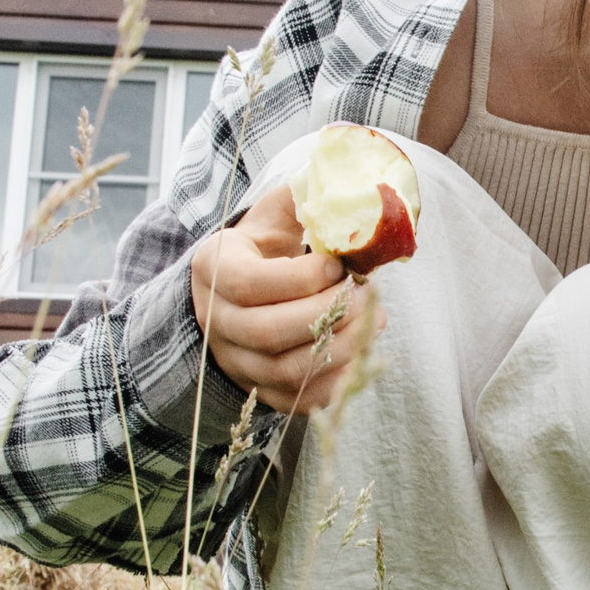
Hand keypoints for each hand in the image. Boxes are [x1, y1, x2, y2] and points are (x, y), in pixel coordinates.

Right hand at [189, 182, 381, 413]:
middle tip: (368, 295)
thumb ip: (302, 202)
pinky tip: (362, 354)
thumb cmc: (261, 250)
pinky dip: (334, 382)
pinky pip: (297, 400)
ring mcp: (237, 361)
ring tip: (375, 321)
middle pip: (268, 331)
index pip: (250, 284)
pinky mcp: (261, 389)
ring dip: (339, 347)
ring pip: (286, 369)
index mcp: (215, 271)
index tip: (340, 265)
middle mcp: (217, 322)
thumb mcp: (271, 218)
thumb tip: (351, 189)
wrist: (231, 295)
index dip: (300, 278)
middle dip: (326, 313)